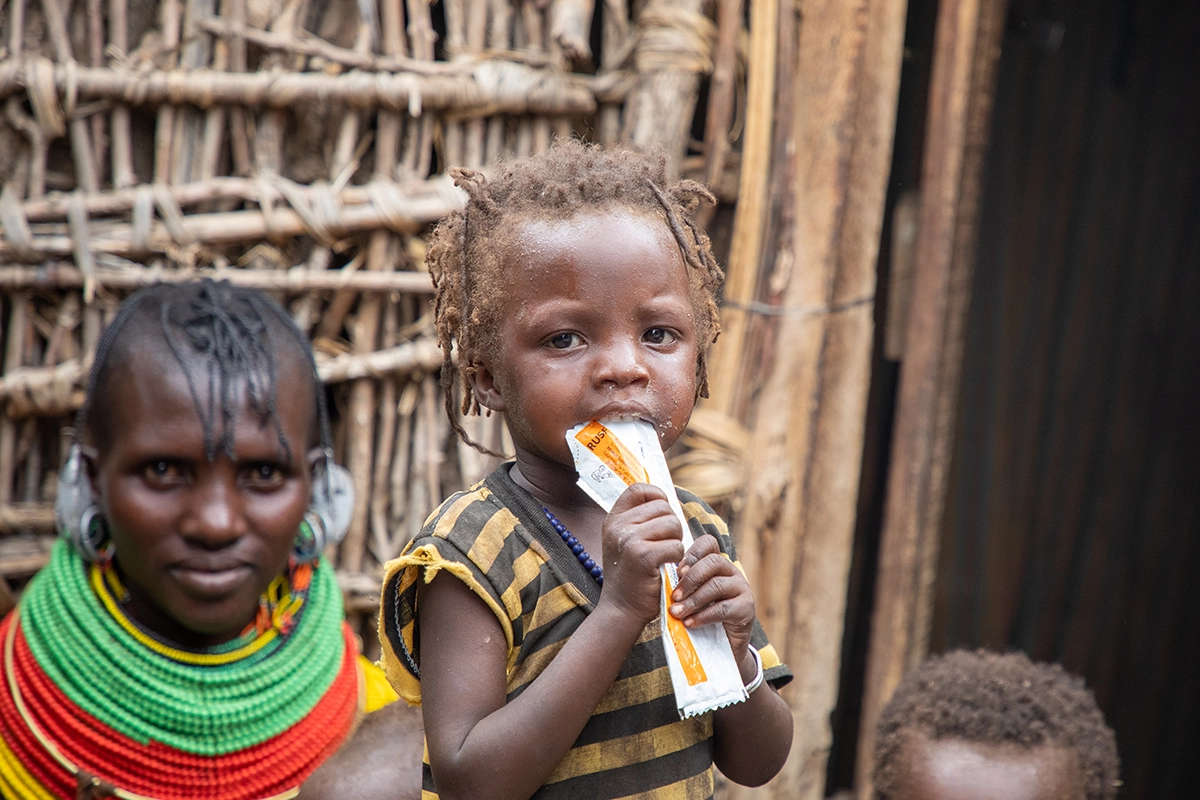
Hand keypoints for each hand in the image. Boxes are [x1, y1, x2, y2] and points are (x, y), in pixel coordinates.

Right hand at [599, 484, 685, 626]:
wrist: (620, 610)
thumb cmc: (630, 576)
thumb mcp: (624, 542)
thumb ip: (638, 521)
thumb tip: (665, 499)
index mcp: (613, 520)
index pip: (639, 489)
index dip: (657, 495)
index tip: (663, 512)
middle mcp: (618, 526)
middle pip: (663, 508)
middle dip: (672, 525)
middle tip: (665, 546)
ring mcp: (629, 540)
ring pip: (673, 524)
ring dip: (677, 541)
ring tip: (666, 557)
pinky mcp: (644, 556)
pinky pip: (676, 545)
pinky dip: (678, 557)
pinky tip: (668, 567)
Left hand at [669, 536, 754, 662]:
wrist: (722, 645)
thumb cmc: (701, 615)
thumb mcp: (690, 596)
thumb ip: (682, 585)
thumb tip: (664, 580)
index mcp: (717, 563)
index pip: (708, 544)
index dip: (692, 554)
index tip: (677, 571)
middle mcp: (731, 571)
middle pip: (713, 562)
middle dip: (690, 579)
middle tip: (674, 596)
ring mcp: (741, 588)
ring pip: (716, 585)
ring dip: (693, 600)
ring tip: (677, 612)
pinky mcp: (746, 608)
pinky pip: (723, 608)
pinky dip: (703, 616)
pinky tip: (689, 623)